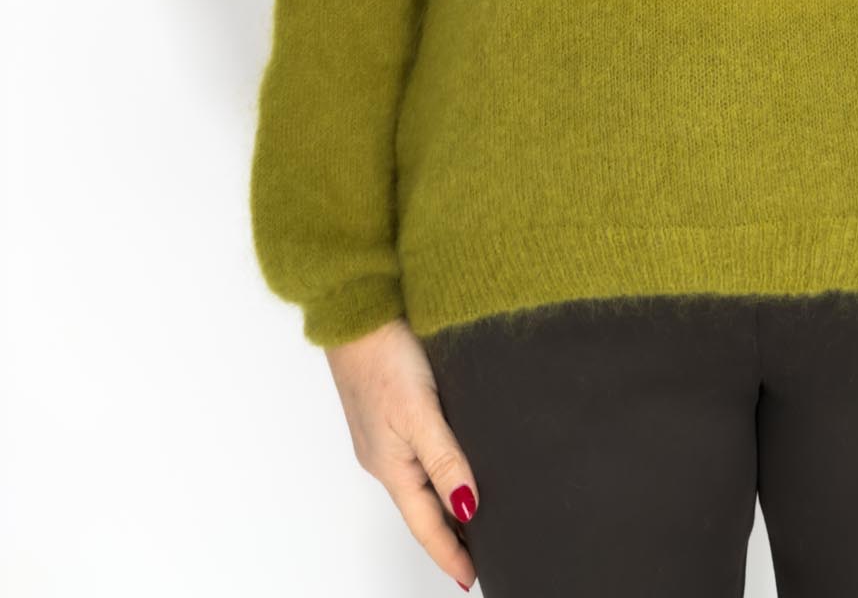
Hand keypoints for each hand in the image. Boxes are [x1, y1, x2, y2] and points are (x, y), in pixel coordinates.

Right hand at [324, 316, 479, 589]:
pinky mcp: (388, 409)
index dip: (449, 552)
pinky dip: (435, 470)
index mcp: (390, 465)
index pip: (426, 523)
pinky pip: (415, 452)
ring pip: (418, 480)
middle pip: (420, 507)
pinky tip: (450, 462)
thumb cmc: (382, 356)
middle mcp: (384, 456)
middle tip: (478, 554)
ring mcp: (383, 433)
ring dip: (441, 502)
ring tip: (470, 517)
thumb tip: (467, 507)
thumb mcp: (419, 411)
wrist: (356, 309)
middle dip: (446, 533)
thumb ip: (444, 459)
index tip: (470, 580)